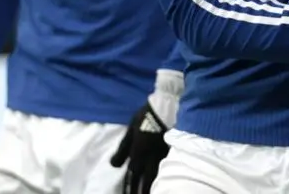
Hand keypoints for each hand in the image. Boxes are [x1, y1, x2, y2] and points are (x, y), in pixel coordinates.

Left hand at [110, 70, 181, 193]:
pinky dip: (166, 175)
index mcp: (139, 151)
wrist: (169, 104)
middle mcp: (151, 156)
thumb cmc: (147, 114)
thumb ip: (123, 148)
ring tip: (156, 192)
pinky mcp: (174, 149)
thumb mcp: (131, 128)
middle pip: (147, 179)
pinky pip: (169, 166)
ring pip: (159, 175)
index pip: (133, 174)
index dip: (130, 187)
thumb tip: (113, 165)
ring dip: (155, 186)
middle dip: (143, 191)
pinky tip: (168, 180)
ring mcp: (165, 154)